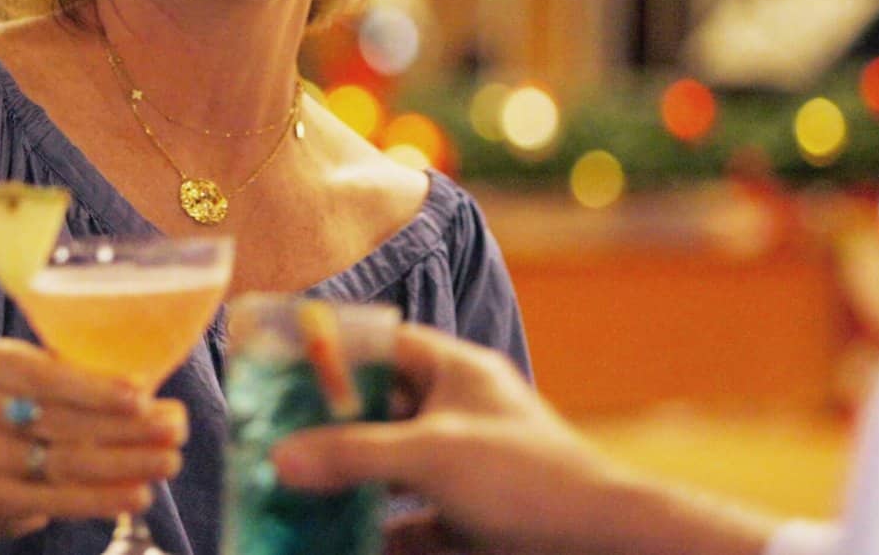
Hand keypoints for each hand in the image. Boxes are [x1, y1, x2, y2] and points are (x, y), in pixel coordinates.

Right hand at [0, 338, 187, 546]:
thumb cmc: (27, 410)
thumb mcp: (43, 380)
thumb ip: (91, 382)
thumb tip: (163, 403)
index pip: (45, 375)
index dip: (95, 389)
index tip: (142, 396)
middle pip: (62, 421)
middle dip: (125, 428)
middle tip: (174, 433)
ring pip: (64, 461)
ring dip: (124, 464)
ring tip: (167, 462)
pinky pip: (55, 499)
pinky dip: (101, 499)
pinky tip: (137, 495)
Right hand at [268, 325, 630, 552]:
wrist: (604, 543)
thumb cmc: (525, 479)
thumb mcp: (429, 457)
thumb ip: (352, 454)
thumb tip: (278, 457)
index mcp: (457, 373)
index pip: (385, 344)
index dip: (335, 352)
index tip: (282, 367)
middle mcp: (462, 414)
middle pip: (382, 412)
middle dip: (331, 430)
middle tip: (274, 441)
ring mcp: (471, 470)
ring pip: (396, 471)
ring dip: (352, 486)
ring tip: (295, 495)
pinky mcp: (476, 520)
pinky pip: (416, 523)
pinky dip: (383, 533)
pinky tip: (342, 543)